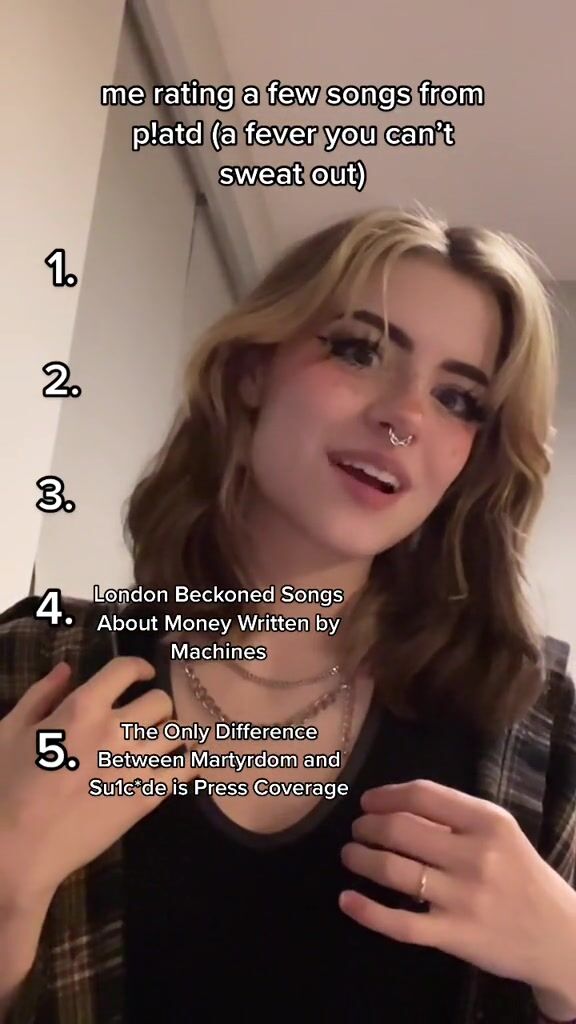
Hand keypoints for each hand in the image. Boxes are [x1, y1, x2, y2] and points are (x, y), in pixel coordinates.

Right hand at [0, 658, 195, 908]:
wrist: (15, 850)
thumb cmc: (5, 788)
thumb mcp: (10, 731)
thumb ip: (41, 695)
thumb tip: (66, 668)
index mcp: (81, 707)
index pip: (126, 670)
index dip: (139, 667)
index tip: (142, 674)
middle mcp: (115, 730)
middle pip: (159, 701)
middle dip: (153, 705)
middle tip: (143, 718)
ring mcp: (134, 764)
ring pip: (176, 732)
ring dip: (168, 733)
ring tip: (159, 740)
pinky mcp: (145, 797)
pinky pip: (185, 769)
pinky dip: (190, 761)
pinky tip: (185, 760)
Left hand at [339, 779, 575, 992]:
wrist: (559, 936)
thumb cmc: (522, 875)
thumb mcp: (501, 832)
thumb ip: (456, 816)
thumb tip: (396, 803)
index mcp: (487, 822)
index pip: (422, 795)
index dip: (385, 795)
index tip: (367, 802)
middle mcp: (475, 856)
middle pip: (400, 829)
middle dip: (366, 826)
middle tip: (357, 830)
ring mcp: (462, 898)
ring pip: (392, 871)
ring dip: (360, 859)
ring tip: (350, 855)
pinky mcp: (454, 936)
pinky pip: (399, 923)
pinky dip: (366, 911)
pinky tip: (347, 900)